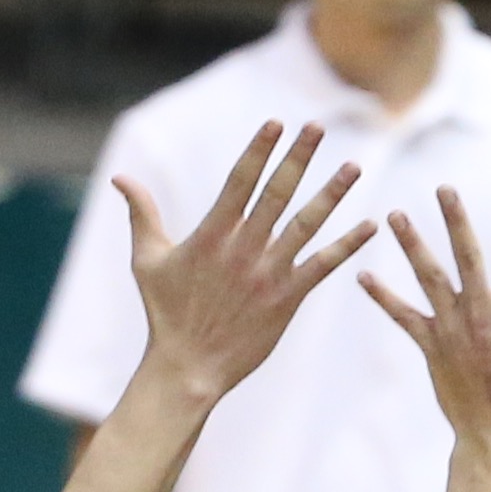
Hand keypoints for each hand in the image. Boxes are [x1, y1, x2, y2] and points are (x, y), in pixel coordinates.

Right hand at [118, 119, 374, 400]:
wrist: (187, 368)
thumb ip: (142, 215)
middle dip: (297, 158)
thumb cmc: (165, 314)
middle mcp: (243, 249)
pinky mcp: (286, 299)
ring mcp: (267, 274)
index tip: (276, 123)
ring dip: (331, 194)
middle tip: (317, 127)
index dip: (259, 151)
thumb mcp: (147, 260)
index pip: (240, 182)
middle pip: (276, 194)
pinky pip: (322, 267)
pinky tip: (370, 225)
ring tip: (353, 167)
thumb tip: (120, 178)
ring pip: (305, 225)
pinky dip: (347, 246)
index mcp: (211, 235)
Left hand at [368, 187, 490, 449]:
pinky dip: (383, 297)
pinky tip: (362, 276)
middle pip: (467, 260)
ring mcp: (453, 331)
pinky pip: (403, 317)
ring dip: (412, 246)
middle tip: (444, 189)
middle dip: (455, 222)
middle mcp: (482, 318)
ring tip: (395, 215)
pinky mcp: (431, 347)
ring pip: (429, 280)